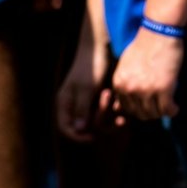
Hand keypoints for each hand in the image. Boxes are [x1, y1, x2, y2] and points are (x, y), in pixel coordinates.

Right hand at [56, 25, 113, 141]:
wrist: (101, 49)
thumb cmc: (91, 66)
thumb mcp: (87, 87)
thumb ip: (82, 108)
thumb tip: (78, 130)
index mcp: (65, 103)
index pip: (65, 128)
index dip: (77, 137)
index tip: (93, 138)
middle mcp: (74, 105)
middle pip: (83, 127)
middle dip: (99, 125)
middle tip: (114, 119)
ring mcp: (86, 102)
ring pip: (96, 121)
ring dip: (108, 118)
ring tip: (119, 109)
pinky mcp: (98, 98)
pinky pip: (105, 112)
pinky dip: (113, 111)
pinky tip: (122, 106)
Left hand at [111, 28, 185, 121]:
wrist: (159, 32)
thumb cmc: (144, 45)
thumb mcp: (125, 65)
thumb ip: (124, 83)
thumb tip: (121, 103)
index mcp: (119, 83)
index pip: (126, 108)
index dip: (139, 109)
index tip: (149, 105)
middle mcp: (130, 89)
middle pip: (140, 113)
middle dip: (151, 113)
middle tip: (160, 108)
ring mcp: (146, 90)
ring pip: (154, 113)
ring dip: (162, 113)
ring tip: (169, 108)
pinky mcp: (163, 88)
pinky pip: (167, 109)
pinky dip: (172, 111)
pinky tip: (175, 108)